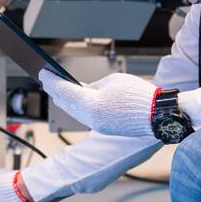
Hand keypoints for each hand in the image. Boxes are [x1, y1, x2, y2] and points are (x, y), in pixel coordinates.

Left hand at [38, 70, 158, 137]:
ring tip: (55, 89)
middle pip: (65, 103)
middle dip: (54, 90)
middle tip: (45, 78)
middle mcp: (91, 118)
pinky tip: (72, 101)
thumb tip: (80, 89)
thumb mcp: (113, 81)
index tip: (42, 72)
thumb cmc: (138, 95)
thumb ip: (93, 85)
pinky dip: (74, 107)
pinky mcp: (104, 129)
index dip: (51, 80)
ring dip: (63, 100)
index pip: (64, 91)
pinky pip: (83, 116)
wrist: (158, 116)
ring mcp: (97, 126)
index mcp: (92, 104)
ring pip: (73, 112)